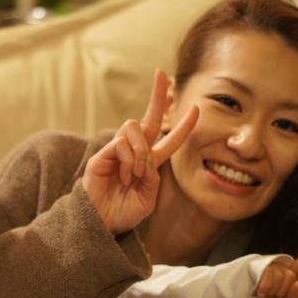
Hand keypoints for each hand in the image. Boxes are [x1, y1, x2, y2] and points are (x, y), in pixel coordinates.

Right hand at [82, 69, 198, 233]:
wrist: (101, 224)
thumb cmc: (123, 214)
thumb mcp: (147, 199)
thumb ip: (153, 178)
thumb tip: (147, 156)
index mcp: (148, 164)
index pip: (169, 140)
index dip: (183, 126)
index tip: (196, 109)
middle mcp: (133, 153)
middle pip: (149, 118)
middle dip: (157, 95)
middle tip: (162, 73)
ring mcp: (117, 151)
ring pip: (135, 128)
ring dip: (140, 152)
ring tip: (133, 175)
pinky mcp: (102, 154)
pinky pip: (120, 143)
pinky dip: (127, 160)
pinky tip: (122, 176)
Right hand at [256, 239, 297, 297]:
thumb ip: (294, 296)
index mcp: (290, 275)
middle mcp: (281, 267)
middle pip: (291, 277)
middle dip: (282, 291)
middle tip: (272, 297)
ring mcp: (271, 266)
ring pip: (281, 277)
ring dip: (273, 291)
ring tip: (265, 295)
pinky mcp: (260, 267)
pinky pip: (269, 276)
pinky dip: (265, 288)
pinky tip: (260, 294)